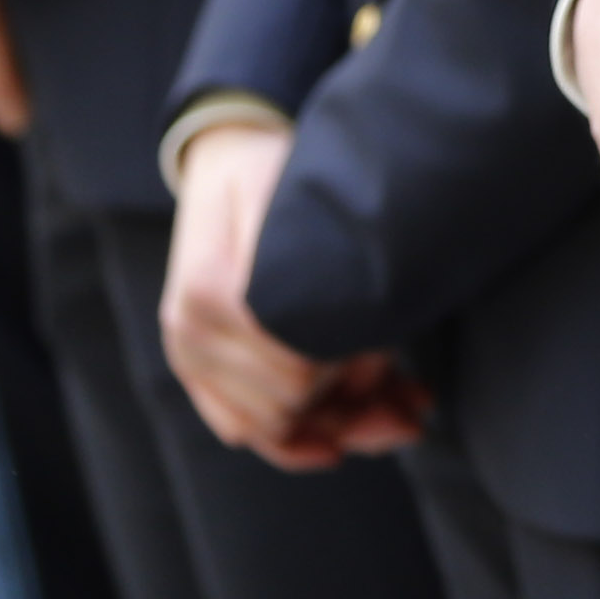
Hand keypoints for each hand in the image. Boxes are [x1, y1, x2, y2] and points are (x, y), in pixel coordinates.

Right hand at [159, 120, 424, 468]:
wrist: (226, 158)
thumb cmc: (272, 171)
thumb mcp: (295, 189)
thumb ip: (315, 258)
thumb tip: (345, 329)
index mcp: (214, 292)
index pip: (294, 366)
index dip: (351, 366)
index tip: (390, 353)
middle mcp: (193, 335)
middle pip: (288, 406)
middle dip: (355, 401)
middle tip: (406, 381)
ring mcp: (194, 357)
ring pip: (273, 429)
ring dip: (342, 426)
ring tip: (401, 411)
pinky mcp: (202, 369)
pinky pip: (245, 429)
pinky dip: (300, 440)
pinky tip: (346, 439)